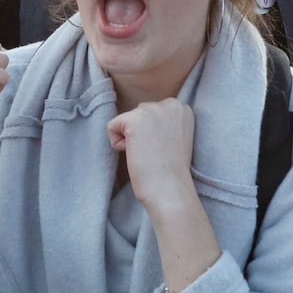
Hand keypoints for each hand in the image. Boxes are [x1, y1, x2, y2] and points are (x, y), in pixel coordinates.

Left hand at [107, 98, 196, 217]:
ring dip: (130, 139)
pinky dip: (118, 143)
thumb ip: (163, 122)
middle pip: (137, 114)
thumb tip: (143, 122)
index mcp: (181, 107)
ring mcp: (152, 109)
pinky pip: (112, 126)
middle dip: (140, 134)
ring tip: (147, 154)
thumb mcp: (176, 136)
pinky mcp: (134, 119)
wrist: (170, 188)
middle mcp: (169, 103)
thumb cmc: (171, 170)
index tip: (164, 149)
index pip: (151, 113)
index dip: (152, 134)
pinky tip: (135, 154)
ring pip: (125, 120)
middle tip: (156, 152)